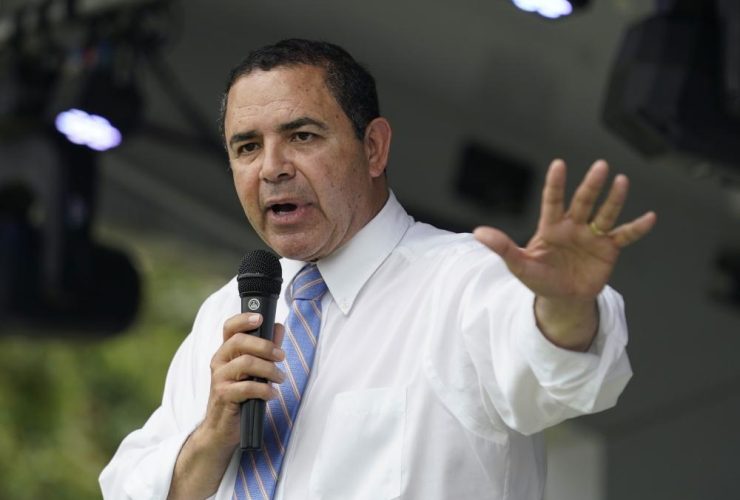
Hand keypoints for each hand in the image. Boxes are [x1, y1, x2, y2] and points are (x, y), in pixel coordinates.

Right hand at [202, 312, 285, 448]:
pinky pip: (247, 387)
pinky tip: (272, 395)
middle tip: (281, 356)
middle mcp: (219, 361)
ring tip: (280, 378)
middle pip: (239, 341)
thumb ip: (265, 348)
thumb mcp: (253, 370)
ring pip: (245, 363)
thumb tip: (278, 327)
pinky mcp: (224, 396)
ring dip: (269, 369)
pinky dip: (265, 390)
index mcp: (226, 352)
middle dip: (265, 346)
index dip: (243, 319)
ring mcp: (219, 378)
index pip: (229, 328)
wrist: (221, 428)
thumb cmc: (240, 396)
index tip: (261, 318)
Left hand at [474, 159, 655, 347]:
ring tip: (622, 181)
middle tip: (600, 166)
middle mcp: (574, 226)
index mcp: (551, 227)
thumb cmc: (539, 278)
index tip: (558, 165)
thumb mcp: (519, 264)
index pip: (552, 201)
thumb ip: (502, 247)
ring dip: (614, 199)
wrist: (562, 298)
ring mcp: (592, 236)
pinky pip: (624, 236)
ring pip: (604, 213)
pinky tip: (650, 217)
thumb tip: (477, 233)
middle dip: (591, 185)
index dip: (555, 184)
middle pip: (583, 202)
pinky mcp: (608, 249)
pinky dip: (637, 228)